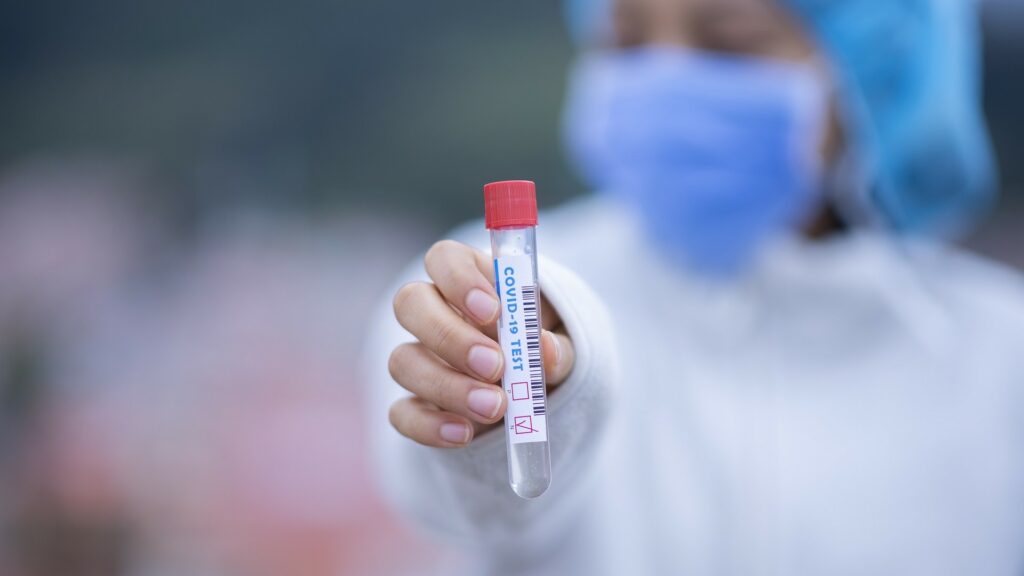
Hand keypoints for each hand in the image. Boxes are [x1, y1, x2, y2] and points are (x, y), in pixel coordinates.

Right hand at [388, 240, 574, 447]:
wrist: (532, 399)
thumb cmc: (540, 351)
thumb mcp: (561, 344)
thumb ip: (558, 346)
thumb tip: (545, 351)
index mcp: (468, 279)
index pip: (443, 259)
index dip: (460, 280)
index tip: (494, 312)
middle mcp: (433, 312)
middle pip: (410, 303)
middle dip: (450, 336)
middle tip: (495, 366)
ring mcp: (418, 358)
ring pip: (402, 361)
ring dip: (447, 386)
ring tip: (495, 408)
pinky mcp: (414, 404)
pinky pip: (402, 413)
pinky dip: (430, 426)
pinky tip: (464, 434)